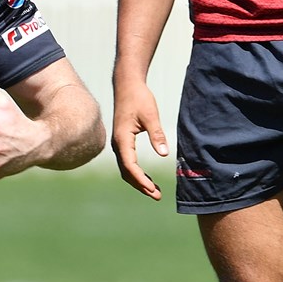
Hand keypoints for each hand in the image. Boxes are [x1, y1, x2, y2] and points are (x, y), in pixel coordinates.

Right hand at [110, 78, 164, 200]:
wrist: (127, 85)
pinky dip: (136, 172)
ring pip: (126, 168)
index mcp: (123, 139)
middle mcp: (118, 144)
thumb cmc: (139, 98)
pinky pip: (127, 162)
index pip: (130, 165)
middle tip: (157, 195)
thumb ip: (157, 135)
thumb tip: (164, 154)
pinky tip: (147, 177)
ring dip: (138, 180)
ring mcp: (118, 143)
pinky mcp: (122, 141)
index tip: (152, 190)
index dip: (140, 179)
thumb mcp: (151, 115)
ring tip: (154, 190)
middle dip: (140, 185)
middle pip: (126, 172)